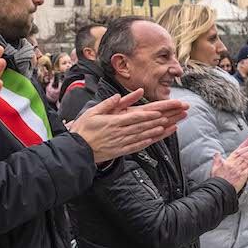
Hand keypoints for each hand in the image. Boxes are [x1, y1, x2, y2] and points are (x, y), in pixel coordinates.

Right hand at [68, 91, 186, 163]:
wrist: (78, 149)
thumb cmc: (84, 129)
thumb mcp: (93, 112)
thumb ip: (108, 104)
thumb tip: (118, 95)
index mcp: (113, 122)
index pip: (135, 117)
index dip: (149, 115)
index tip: (159, 112)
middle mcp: (119, 133)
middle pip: (142, 126)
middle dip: (157, 121)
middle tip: (169, 117)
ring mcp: (120, 143)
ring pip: (141, 136)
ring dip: (154, 131)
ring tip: (165, 127)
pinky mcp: (120, 151)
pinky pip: (135, 147)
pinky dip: (145, 143)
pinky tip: (153, 139)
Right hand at [209, 133, 247, 191]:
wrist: (220, 189)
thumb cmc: (217, 180)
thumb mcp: (214, 168)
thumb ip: (217, 160)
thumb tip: (217, 153)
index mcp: (228, 162)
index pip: (237, 153)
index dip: (244, 149)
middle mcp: (234, 165)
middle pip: (244, 156)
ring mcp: (239, 170)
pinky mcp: (242, 176)